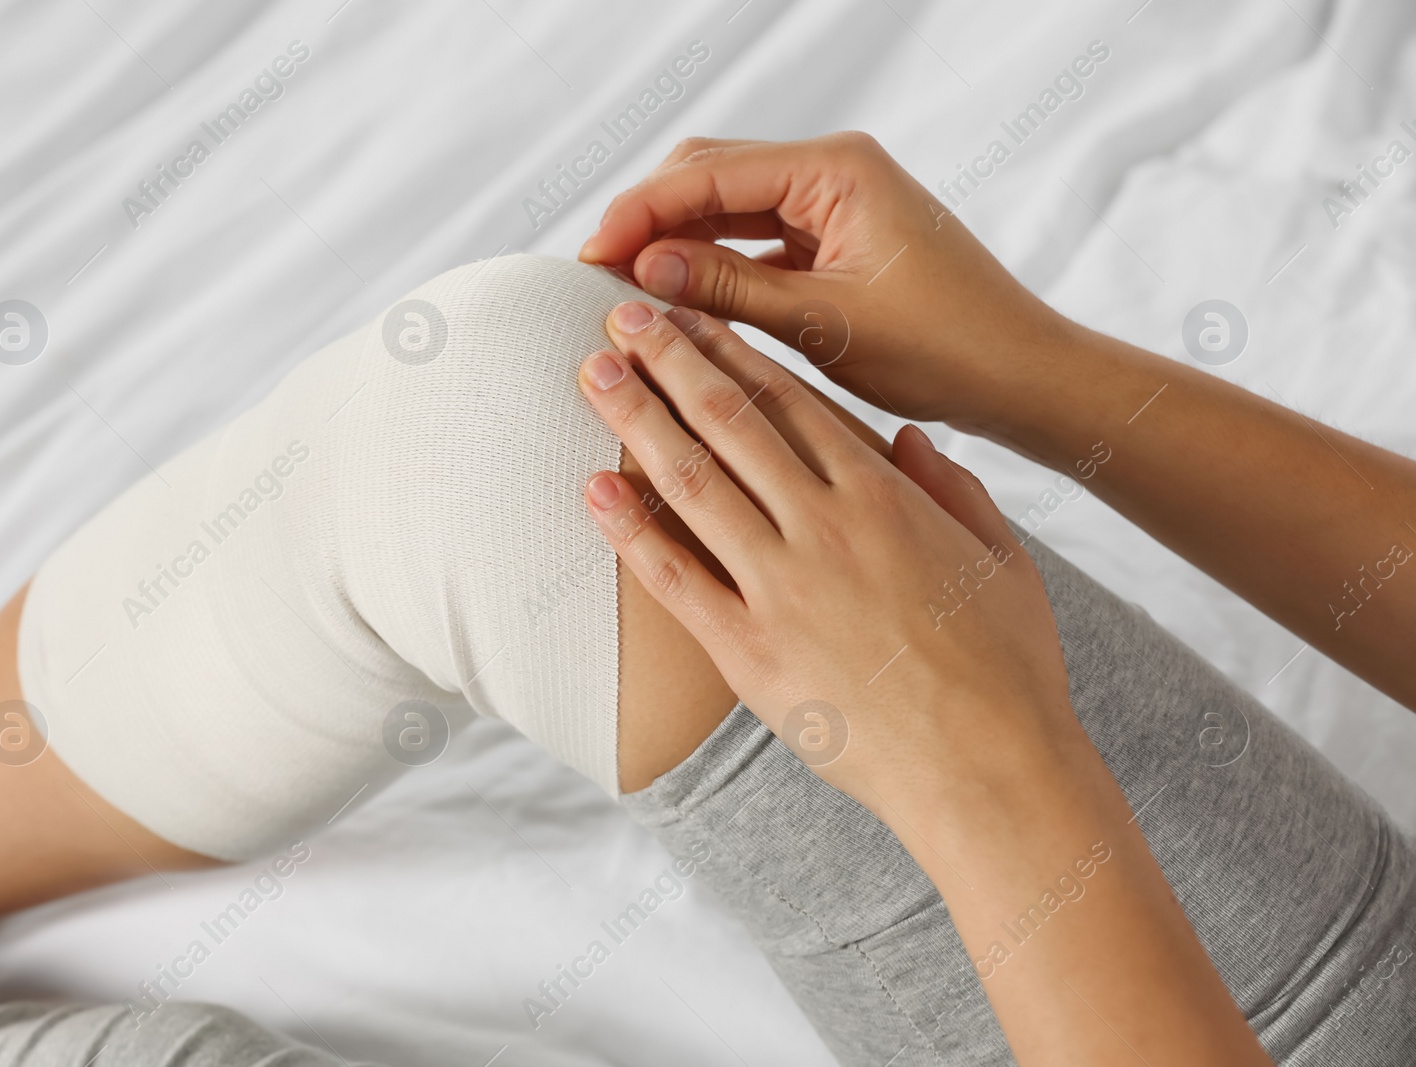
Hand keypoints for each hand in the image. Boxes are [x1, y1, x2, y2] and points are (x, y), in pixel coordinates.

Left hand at [576, 301, 1274, 1066]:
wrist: (991, 770)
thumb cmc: (1009, 667)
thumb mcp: (1003, 556)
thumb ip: (953, 486)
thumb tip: (906, 437)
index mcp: (882, 495)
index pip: (789, 400)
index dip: (730, 350)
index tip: (690, 316)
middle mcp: (822, 527)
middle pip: (728, 422)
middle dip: (668, 359)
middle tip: (619, 313)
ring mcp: (780, 589)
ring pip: (692, 483)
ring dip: (636, 420)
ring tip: (591, 374)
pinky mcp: (749, 653)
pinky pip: (674, 580)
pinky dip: (629, 531)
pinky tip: (592, 488)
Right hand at [578, 133, 1075, 430]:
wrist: (1019, 375)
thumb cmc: (947, 347)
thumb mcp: (825, 322)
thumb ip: (729, 289)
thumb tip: (644, 269)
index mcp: (838, 168)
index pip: (709, 172)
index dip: (640, 212)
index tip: (590, 256)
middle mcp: (833, 170)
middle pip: (710, 175)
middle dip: (649, 218)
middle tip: (595, 273)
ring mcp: (833, 203)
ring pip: (728, 207)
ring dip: (676, 242)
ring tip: (623, 289)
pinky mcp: (833, 239)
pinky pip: (754, 240)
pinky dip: (713, 265)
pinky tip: (677, 298)